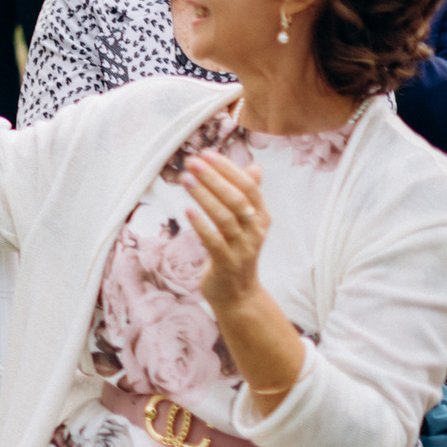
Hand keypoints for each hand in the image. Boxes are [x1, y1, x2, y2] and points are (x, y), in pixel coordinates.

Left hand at [182, 150, 269, 314]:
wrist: (238, 293)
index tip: (206, 153)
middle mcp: (255, 231)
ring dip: (204, 196)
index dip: (228, 169)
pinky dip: (201, 225)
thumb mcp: (246, 222)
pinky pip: (214, 241)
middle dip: (214, 178)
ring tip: (185, 179)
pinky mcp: (227, 263)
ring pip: (225, 218)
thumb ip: (249, 195)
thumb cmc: (237, 250)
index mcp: (260, 217)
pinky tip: (187, 210)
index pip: (249, 186)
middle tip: (191, 161)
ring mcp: (243, 248)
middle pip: (237, 199)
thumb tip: (256, 166)